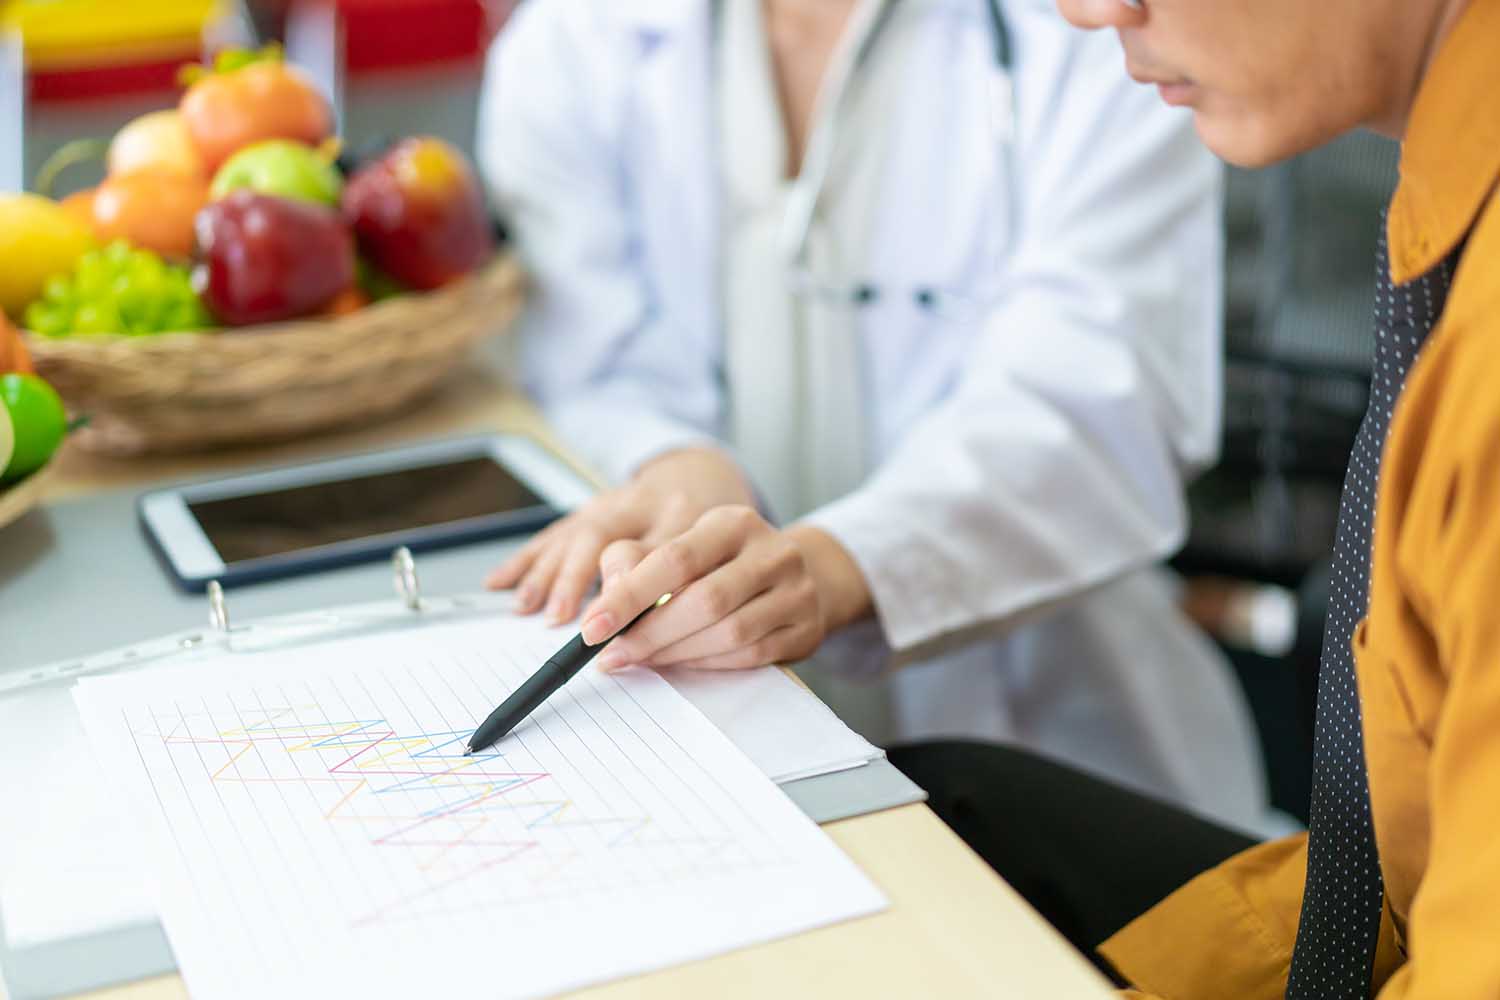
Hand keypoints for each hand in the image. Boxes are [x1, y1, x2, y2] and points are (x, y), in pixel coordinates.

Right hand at [484, 447, 754, 624]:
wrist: (697, 475)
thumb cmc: (708, 524)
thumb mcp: (715, 547)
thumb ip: (688, 579)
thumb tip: (660, 625)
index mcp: (680, 512)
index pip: (652, 549)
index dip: (630, 586)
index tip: (612, 623)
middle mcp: (639, 503)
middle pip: (600, 532)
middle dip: (575, 576)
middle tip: (559, 616)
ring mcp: (607, 503)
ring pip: (571, 532)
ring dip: (545, 570)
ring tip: (525, 605)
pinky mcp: (586, 509)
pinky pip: (552, 534)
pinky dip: (525, 559)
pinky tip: (498, 582)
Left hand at [577, 506, 871, 671]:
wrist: (797, 576)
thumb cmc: (723, 564)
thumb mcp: (682, 546)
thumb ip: (635, 563)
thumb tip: (604, 601)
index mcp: (734, 523)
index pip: (675, 558)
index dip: (629, 595)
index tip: (592, 626)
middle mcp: (773, 552)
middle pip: (704, 600)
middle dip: (650, 634)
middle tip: (612, 655)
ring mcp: (796, 591)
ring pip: (730, 633)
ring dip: (676, 653)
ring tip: (641, 659)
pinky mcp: (806, 629)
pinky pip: (750, 655)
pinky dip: (708, 664)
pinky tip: (682, 662)